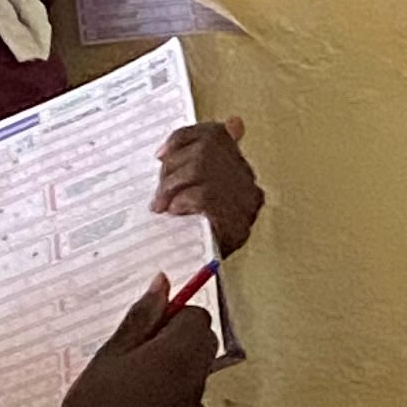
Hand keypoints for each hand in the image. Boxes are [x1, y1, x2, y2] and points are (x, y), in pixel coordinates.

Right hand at [50, 280, 217, 406]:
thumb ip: (142, 317)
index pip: (199, 318)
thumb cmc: (91, 406)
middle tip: (143, 357)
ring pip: (197, 379)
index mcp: (174, 356)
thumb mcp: (110, 354)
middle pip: (205, 346)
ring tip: (135, 393)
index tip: (150, 330)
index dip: (176, 318)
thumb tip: (164, 282)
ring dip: (177, 376)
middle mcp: (193, 384)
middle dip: (182, 343)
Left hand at [153, 116, 263, 253]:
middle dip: (173, 168)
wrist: (202, 282)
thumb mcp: (190, 193)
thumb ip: (198, 160)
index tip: (160, 154)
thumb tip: (235, 124)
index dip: (183, 139)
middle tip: (158, 192)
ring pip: (202, 168)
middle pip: (206, 150)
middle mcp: (248, 182)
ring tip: (162, 205)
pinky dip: (184, 201)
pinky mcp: (238, 224)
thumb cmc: (193, 236)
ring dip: (172, 186)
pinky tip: (176, 211)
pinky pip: (206, 196)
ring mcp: (246, 203)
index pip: (215, 134)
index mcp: (237, 169)